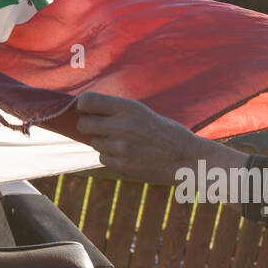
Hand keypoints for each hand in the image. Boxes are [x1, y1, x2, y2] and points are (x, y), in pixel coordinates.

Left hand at [75, 91, 206, 184]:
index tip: (85, 109)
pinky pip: (103, 159)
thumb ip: (115, 111)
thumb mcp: (142, 112)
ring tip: (126, 143)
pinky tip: (130, 155)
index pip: (87, 101)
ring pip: (95, 143)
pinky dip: (112, 157)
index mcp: (128, 108)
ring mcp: (120, 148)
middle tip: (101, 128)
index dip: (81, 105)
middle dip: (88, 126)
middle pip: (83, 124)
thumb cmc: (163, 132)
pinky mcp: (122, 166)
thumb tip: (83, 112)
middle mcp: (121, 126)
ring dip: (104, 143)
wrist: (185, 157)